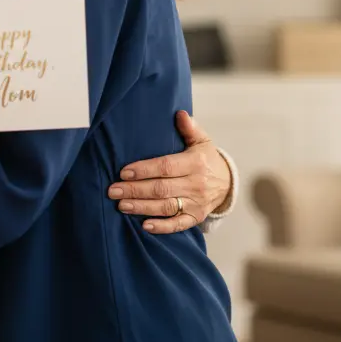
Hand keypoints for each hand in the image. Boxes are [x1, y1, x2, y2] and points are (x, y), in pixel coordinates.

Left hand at [108, 111, 231, 233]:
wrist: (227, 183)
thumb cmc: (206, 159)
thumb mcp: (202, 141)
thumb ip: (190, 128)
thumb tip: (180, 113)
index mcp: (195, 163)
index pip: (166, 167)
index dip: (144, 170)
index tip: (123, 172)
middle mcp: (196, 184)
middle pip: (161, 189)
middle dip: (135, 190)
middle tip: (113, 191)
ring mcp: (196, 203)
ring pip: (166, 207)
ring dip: (142, 207)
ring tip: (121, 205)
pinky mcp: (196, 217)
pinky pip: (178, 225)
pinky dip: (162, 227)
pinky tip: (144, 226)